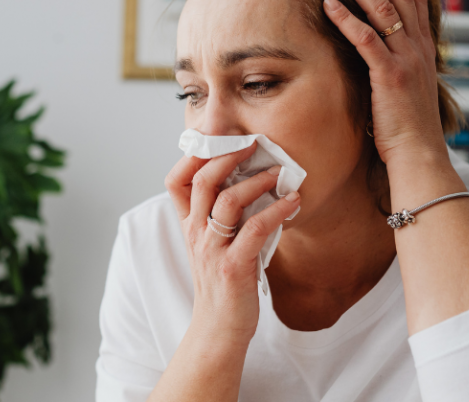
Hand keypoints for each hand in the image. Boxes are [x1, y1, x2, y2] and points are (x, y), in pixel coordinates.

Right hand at [164, 144, 299, 348]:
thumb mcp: (213, 245)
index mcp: (189, 226)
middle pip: (202, 181)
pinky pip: (255, 229)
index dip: (192, 156)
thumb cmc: (222, 284)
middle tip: (253, 144)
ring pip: (227, 201)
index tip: (219, 140)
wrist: (219, 328)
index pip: (175, 181)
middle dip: (228, 156)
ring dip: (257, 181)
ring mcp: (213, 250)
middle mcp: (196, 234)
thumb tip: (252, 183)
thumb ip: (222, 217)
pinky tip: (293, 202)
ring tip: (279, 173)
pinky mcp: (234, 266)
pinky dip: (276, 210)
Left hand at [322, 0, 449, 167]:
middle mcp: (418, 49)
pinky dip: (345, 18)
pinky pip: (365, 38)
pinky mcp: (389, 75)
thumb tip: (372, 60)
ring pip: (383, 9)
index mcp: (423, 51)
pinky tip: (327, 4)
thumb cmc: (405, 129)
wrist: (418, 154)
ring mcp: (406, 60)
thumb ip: (391, 68)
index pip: (416, 2)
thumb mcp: (403, 90)